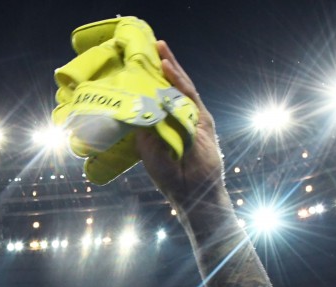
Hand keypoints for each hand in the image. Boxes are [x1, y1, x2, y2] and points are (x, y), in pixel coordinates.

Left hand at [135, 41, 224, 212]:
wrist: (191, 192)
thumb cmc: (169, 176)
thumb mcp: (149, 149)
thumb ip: (144, 128)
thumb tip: (133, 106)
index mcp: (165, 124)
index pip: (157, 97)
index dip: (150, 80)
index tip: (139, 64)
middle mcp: (179, 117)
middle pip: (171, 87)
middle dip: (162, 66)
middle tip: (153, 45)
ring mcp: (193, 117)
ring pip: (181, 86)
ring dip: (171, 67)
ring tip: (160, 49)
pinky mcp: (203, 121)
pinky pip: (189, 96)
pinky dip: (178, 81)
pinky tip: (168, 68)